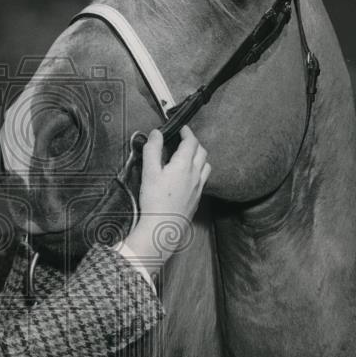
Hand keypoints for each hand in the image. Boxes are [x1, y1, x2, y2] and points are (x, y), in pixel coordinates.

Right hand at [122, 127, 209, 267]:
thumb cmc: (155, 200)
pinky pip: (203, 179)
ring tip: (188, 156)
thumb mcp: (149, 172)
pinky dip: (199, 171)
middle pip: (202, 152)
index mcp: (184, 165)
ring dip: (199, 157)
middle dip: (193, 142)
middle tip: (183, 140)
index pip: (191, 142)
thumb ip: (152, 149)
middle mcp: (195, 174)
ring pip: (206, 165)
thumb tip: (156, 133)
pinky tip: (189, 176)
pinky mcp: (197, 198)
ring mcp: (198, 187)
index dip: (187, 132)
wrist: (163, 227)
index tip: (181, 128)